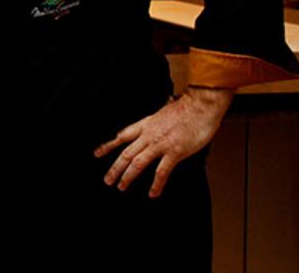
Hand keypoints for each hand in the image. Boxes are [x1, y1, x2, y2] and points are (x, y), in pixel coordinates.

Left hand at [93, 86, 233, 197]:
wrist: (200, 105)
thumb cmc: (187, 108)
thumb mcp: (163, 112)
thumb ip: (155, 120)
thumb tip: (153, 122)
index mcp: (146, 124)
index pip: (122, 136)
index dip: (108, 146)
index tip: (97, 154)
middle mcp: (149, 135)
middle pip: (126, 153)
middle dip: (115, 168)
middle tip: (107, 180)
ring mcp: (161, 144)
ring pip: (138, 163)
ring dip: (128, 176)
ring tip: (121, 186)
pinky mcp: (174, 152)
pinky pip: (161, 171)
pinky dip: (156, 184)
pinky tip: (153, 193)